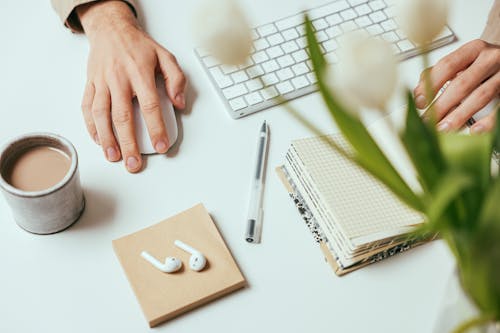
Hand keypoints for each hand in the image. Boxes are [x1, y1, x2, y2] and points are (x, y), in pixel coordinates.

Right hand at [77, 0, 185, 172]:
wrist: (111, 29)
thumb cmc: (138, 46)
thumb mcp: (165, 56)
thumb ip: (176, 79)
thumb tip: (178, 103)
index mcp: (140, 73)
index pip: (150, 106)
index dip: (156, 129)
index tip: (161, 146)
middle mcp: (119, 79)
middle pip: (123, 116)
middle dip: (128, 143)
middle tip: (134, 163)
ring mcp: (102, 83)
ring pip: (101, 115)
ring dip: (106, 139)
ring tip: (114, 156)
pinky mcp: (90, 84)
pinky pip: (87, 107)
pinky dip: (91, 126)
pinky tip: (98, 140)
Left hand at [413, 39, 498, 132]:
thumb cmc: (482, 64)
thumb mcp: (462, 61)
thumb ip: (438, 74)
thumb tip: (419, 94)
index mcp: (473, 49)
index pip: (447, 66)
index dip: (431, 85)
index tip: (420, 102)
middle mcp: (490, 59)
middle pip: (462, 83)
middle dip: (442, 105)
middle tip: (428, 121)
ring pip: (480, 96)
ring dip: (459, 115)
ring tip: (444, 129)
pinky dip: (488, 121)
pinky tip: (475, 130)